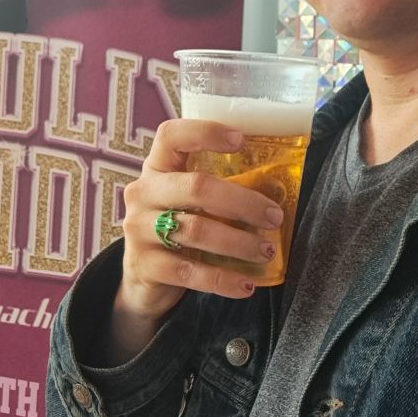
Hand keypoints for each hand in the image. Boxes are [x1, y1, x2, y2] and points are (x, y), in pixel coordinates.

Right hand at [109, 119, 283, 358]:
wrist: (143, 277)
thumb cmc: (178, 227)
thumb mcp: (188, 201)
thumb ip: (218, 188)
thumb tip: (279, 184)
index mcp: (157, 168)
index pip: (171, 136)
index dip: (205, 132)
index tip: (241, 140)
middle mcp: (143, 193)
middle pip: (196, 186)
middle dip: (243, 202)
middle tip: (274, 217)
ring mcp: (138, 229)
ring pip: (196, 230)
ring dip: (239, 242)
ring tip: (266, 251)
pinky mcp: (144, 265)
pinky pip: (190, 271)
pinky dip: (223, 279)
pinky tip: (247, 284)